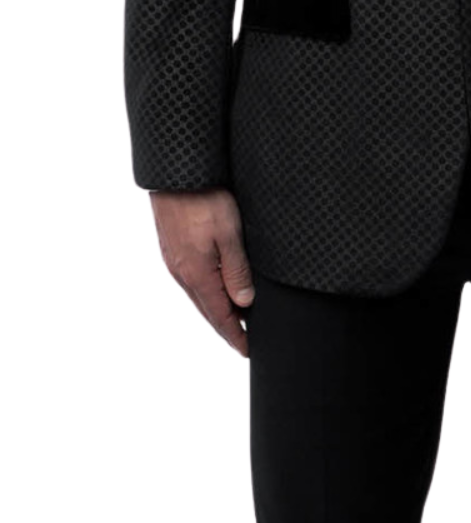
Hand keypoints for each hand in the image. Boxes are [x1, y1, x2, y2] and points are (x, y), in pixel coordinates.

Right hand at [150, 187, 254, 356]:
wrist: (176, 172)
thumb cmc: (203, 199)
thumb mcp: (230, 234)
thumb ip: (236, 271)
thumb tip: (244, 304)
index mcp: (197, 275)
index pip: (219, 317)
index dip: (235, 336)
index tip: (247, 350)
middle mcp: (182, 273)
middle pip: (207, 309)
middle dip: (226, 327)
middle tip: (243, 340)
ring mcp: (174, 261)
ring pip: (198, 295)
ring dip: (215, 309)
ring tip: (234, 318)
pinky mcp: (172, 248)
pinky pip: (191, 280)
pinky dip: (205, 291)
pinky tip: (215, 288)